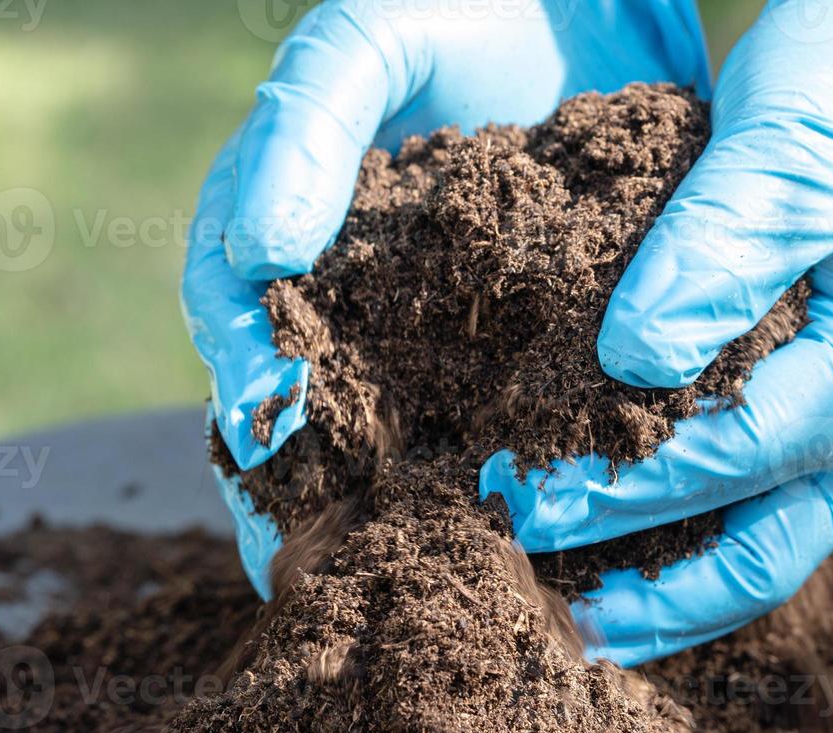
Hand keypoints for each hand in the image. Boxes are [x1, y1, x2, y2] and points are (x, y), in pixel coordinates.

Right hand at [182, 0, 710, 597]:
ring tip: (409, 575)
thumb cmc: (466, 5)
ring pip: (397, 438)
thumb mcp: (369, 40)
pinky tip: (517, 535)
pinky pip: (499, 426)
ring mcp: (438, 328)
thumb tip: (266, 256)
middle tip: (318, 570)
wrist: (596, 9)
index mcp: (291, 232)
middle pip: (306, 413)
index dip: (241, 385)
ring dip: (393, 508)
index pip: (236, 327)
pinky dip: (494, 480)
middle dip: (306, 491)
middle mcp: (356, 294)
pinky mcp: (525, 345)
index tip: (270, 434)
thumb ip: (305, 122)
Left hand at [480, 0, 832, 664]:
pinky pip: (744, 486)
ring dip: (677, 586)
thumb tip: (629, 363)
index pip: (755, 450)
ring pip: (765, 536)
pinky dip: (679, 525)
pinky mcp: (801, 386)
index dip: (642, 486)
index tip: (535, 500)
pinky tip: (610, 539)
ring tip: (583, 622)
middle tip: (567, 630)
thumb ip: (722, 250)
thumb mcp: (796, 147)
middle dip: (673, 599)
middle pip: (778, 546)